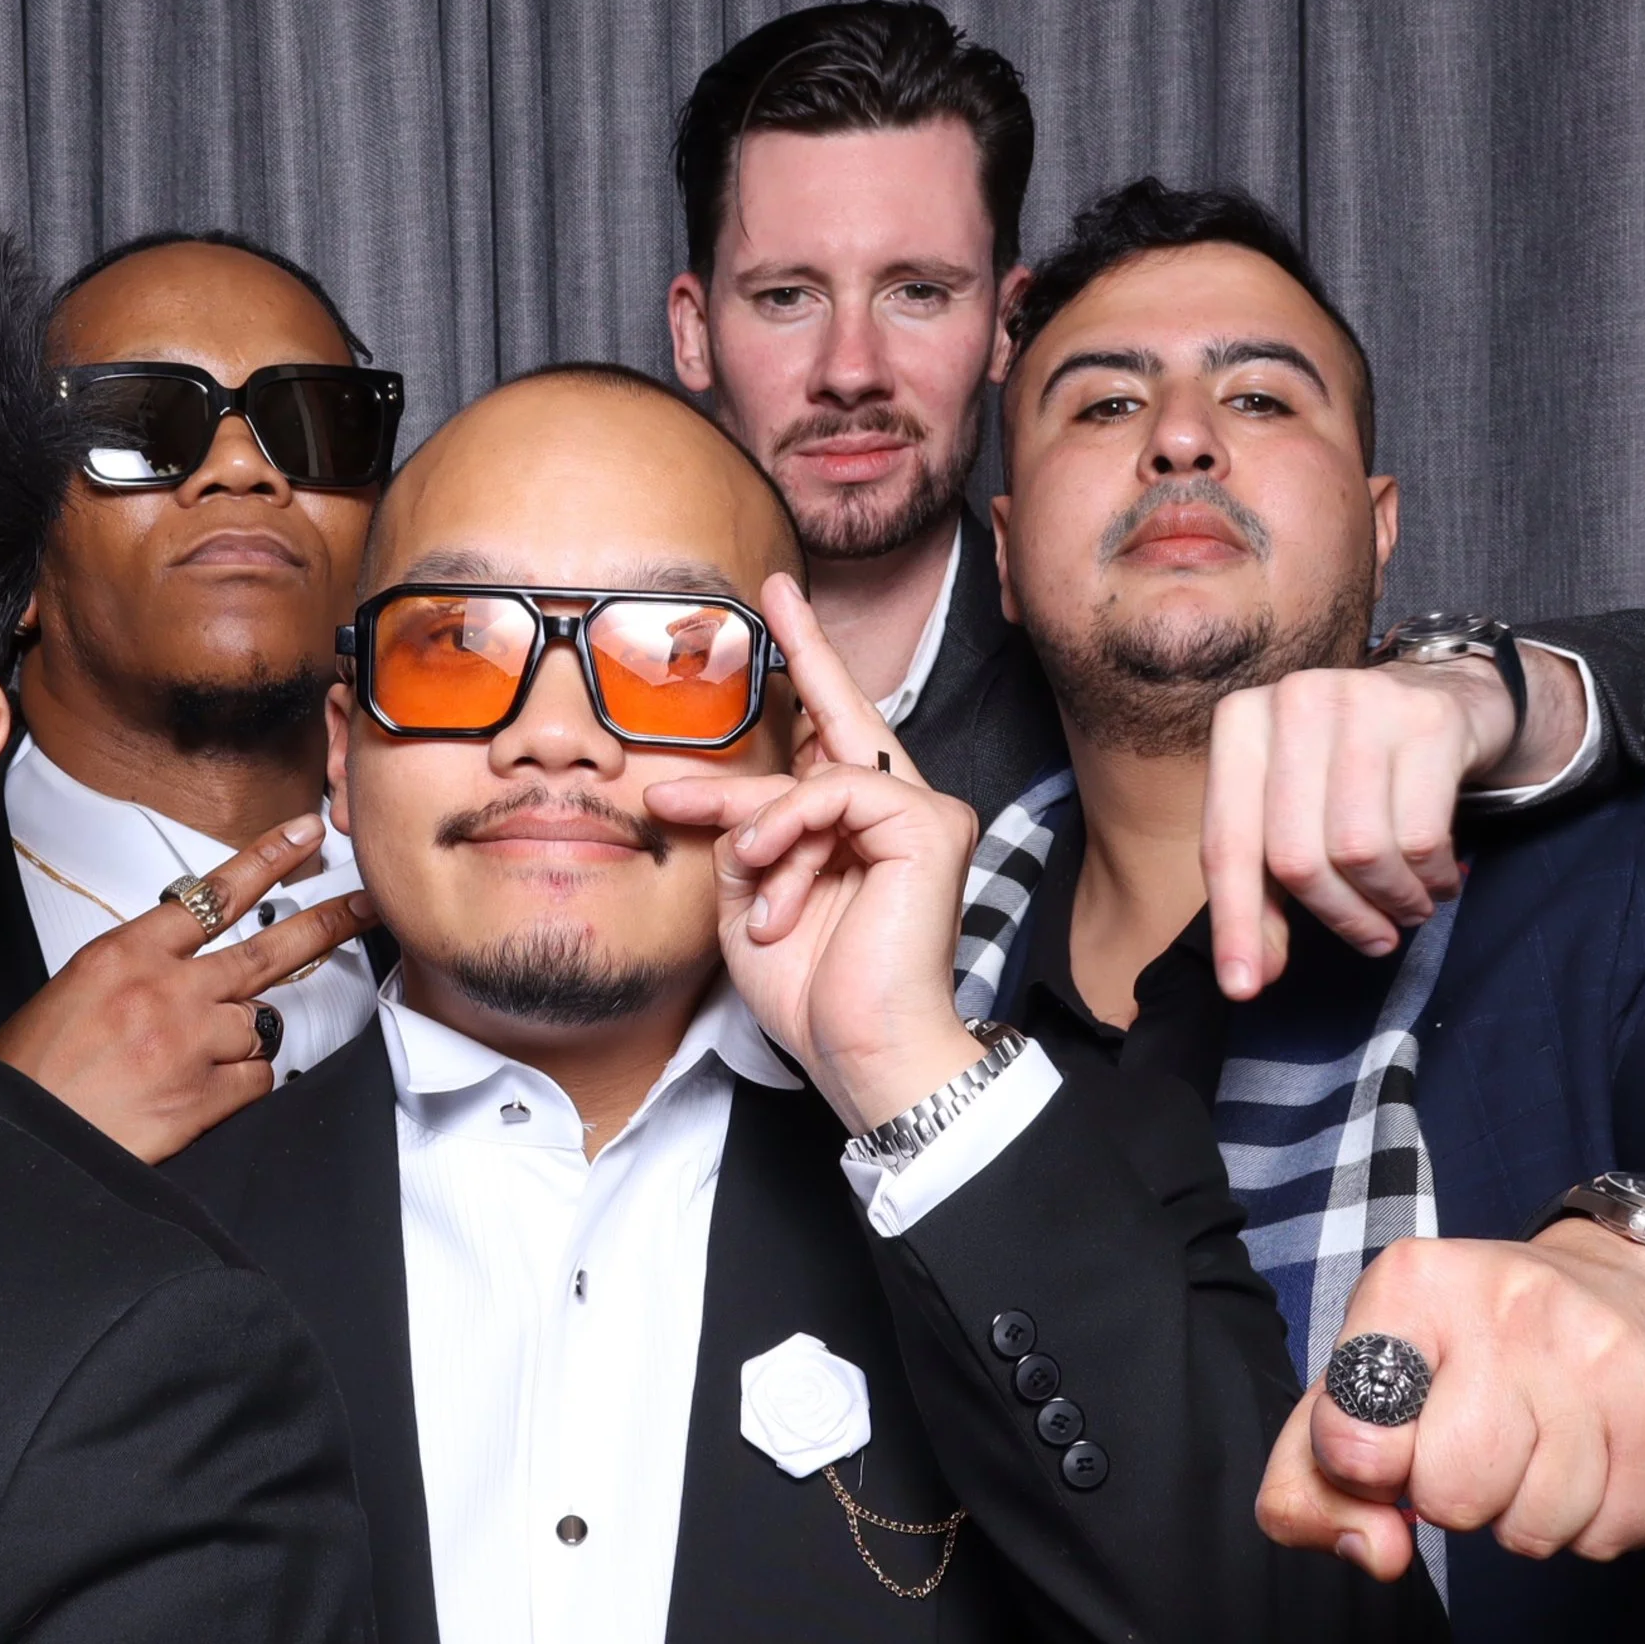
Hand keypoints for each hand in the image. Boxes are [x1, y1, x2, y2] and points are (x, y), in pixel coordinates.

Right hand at [0, 815, 372, 1160]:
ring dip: (243, 1036)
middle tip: (363, 905)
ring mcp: (189, 1044)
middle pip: (266, 949)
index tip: (307, 835)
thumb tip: (196, 964)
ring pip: (262, 1023)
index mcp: (125, 953)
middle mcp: (165, 991)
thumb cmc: (36, 1066)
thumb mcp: (78, 986)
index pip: (213, 894)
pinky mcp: (202, 1099)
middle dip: (326, 924)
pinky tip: (200, 1091)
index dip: (269, 860)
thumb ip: (144, 964)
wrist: (16, 1136)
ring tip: (193, 1055)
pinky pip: (256, 1078)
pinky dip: (240, 1084)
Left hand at [643, 574, 986, 1132]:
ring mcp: (921, 814)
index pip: (827, 740)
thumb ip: (739, 839)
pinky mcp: (931, 825)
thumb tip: (713, 798)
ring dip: (759, 826)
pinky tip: (769, 872)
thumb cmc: (813, 992)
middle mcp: (897, 811)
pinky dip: (789, 830)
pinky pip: (837, 791)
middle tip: (772, 592)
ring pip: (814, 772)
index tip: (774, 613)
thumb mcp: (747, 902)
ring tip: (749, 882)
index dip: (806, 672)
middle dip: (809, 650)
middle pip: (843, 716)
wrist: (859, 1051)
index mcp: (855, 830)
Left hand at [1202, 642, 1588, 999]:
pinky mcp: (1428, 719)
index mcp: (1239, 724)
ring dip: (1389, 901)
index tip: (1244, 988)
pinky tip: (1435, 879)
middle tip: (1372, 938)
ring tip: (1406, 907)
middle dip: (1336, 915)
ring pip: (1359, 851)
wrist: (1443, 694)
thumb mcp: (1290, 813)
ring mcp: (1362, 702)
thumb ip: (1262, 889)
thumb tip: (1249, 977)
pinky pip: (1421, 837)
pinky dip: (1430, 878)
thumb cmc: (1346, 769)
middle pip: (1295, 857)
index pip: (1227, 845)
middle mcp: (1293, 702)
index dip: (1235, 924)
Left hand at [1257, 1222, 1644, 1574]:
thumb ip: (1313, 1477)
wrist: (1631, 1286)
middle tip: (1466, 1448)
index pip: (1351, 1435)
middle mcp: (1513, 1306)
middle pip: (1451, 1494)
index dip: (1362, 1469)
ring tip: (1528, 1448)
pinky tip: (1583, 1461)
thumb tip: (1375, 1553)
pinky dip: (1583, 1524)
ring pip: (1531, 1528)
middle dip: (1447, 1496)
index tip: (1386, 1445)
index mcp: (1414, 1283)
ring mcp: (1606, 1359)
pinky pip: (1605, 1538)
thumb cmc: (1467, 1346)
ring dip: (1518, 1513)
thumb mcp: (1363, 1377)